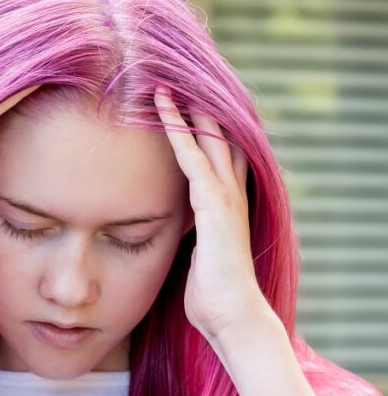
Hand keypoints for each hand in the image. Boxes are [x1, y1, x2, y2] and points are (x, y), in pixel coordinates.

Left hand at [153, 86, 270, 347]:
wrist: (232, 315)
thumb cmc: (212, 295)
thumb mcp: (198, 256)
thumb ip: (192, 235)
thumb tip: (176, 231)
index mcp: (227, 205)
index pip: (219, 155)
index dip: (204, 129)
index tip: (184, 107)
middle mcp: (231, 194)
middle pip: (218, 138)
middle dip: (198, 110)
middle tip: (175, 81)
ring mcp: (225, 197)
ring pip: (206, 140)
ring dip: (185, 111)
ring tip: (163, 85)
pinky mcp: (213, 205)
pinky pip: (192, 159)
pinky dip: (178, 133)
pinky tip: (163, 111)